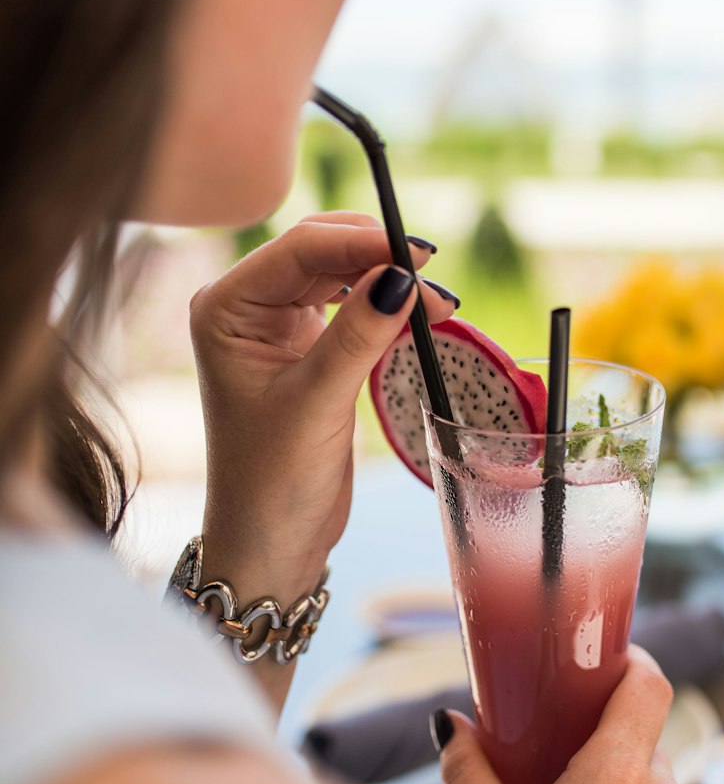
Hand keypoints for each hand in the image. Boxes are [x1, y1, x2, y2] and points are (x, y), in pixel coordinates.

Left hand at [190, 212, 457, 607]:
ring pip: (341, 273)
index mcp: (225, 308)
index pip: (299, 247)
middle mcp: (246, 305)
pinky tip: (420, 316)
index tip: (419, 255)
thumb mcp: (317, 403)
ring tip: (439, 304)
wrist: (271, 541)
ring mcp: (276, 323)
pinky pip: (353, 304)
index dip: (361, 242)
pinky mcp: (307, 344)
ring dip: (388, 278)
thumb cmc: (272, 481)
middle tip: (434, 277)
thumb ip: (358, 334)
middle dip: (378, 256)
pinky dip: (387, 304)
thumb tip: (401, 274)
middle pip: (321, 250)